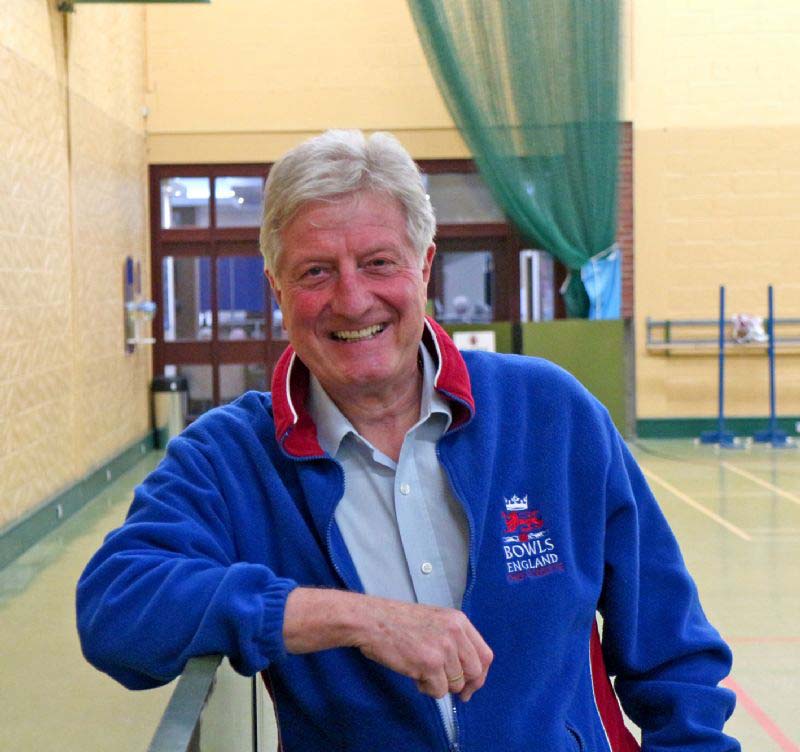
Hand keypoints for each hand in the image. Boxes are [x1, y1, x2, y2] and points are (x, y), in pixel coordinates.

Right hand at [352, 595, 492, 700]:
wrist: (373, 621)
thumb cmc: (399, 622)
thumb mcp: (435, 621)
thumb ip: (454, 640)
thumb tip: (467, 673)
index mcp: (459, 621)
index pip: (485, 655)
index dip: (480, 675)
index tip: (471, 685)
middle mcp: (455, 633)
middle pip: (475, 672)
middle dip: (463, 686)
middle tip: (448, 688)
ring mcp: (443, 649)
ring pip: (456, 684)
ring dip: (439, 685)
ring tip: (421, 671)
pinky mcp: (429, 664)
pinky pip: (438, 691)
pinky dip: (426, 689)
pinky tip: (414, 674)